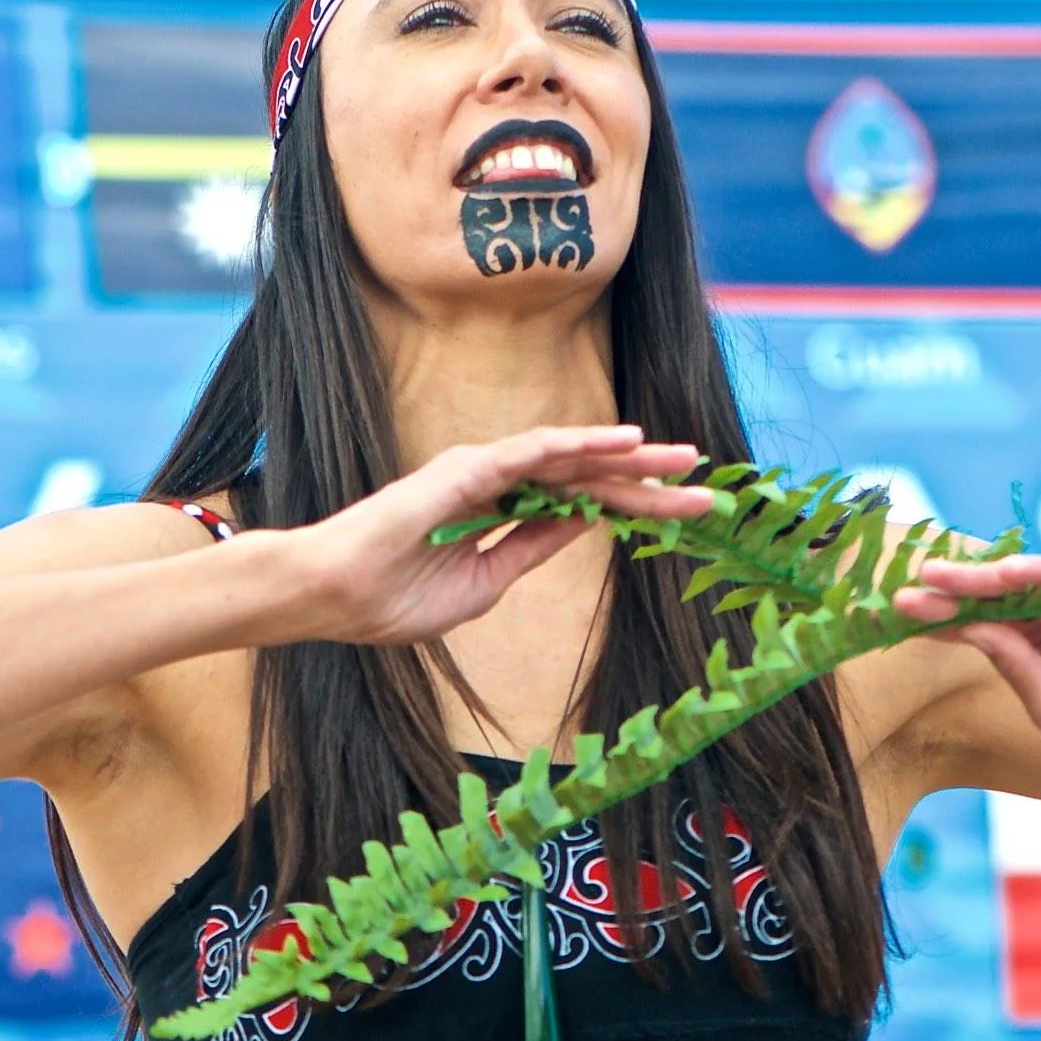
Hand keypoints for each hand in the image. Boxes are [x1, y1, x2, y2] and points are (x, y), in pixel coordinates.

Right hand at [255, 425, 713, 646]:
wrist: (334, 598)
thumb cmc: (394, 597)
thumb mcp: (486, 582)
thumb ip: (531, 548)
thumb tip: (583, 524)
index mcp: (502, 512)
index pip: (583, 505)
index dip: (636, 507)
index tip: (686, 513)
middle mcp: (498, 482)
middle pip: (587, 476)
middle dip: (648, 479)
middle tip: (706, 481)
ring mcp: (481, 471)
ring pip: (570, 457)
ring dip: (628, 456)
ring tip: (680, 458)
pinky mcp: (465, 470)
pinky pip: (534, 452)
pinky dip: (580, 444)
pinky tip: (623, 442)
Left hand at [891, 555, 1040, 761]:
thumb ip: (1019, 672)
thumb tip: (973, 634)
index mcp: (1026, 646)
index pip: (969, 627)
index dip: (932, 621)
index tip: (888, 619)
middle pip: (986, 596)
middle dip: (945, 591)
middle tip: (904, 588)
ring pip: (1023, 578)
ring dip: (981, 575)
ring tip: (944, 577)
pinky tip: (1010, 571)